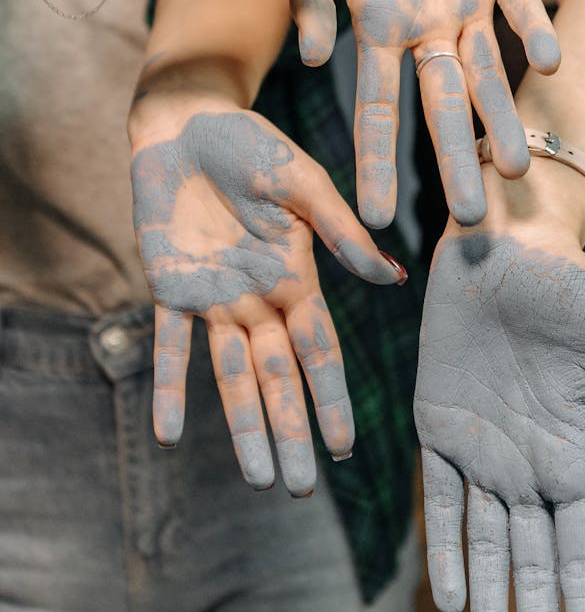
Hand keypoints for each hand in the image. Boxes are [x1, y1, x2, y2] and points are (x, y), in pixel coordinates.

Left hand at [131, 107, 406, 495]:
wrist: (187, 122)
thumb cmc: (252, 142)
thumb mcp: (302, 182)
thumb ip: (339, 231)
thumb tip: (390, 279)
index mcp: (296, 275)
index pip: (318, 350)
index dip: (329, 398)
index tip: (342, 447)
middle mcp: (259, 297)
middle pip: (277, 377)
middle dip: (289, 431)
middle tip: (297, 489)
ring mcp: (214, 297)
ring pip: (231, 375)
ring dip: (242, 426)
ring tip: (258, 480)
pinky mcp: (169, 287)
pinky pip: (167, 346)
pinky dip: (168, 387)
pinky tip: (170, 434)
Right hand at [289, 0, 559, 227]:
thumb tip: (307, 59)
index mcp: (378, 30)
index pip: (376, 109)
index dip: (377, 162)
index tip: (376, 220)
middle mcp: (425, 29)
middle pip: (441, 107)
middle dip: (455, 160)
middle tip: (472, 221)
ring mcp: (467, 1)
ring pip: (487, 73)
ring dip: (502, 117)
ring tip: (517, 169)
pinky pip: (520, 5)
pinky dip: (534, 32)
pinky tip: (550, 67)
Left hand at [416, 224, 584, 611]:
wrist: (505, 245)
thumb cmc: (575, 288)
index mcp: (573, 459)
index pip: (581, 563)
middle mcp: (526, 468)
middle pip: (533, 576)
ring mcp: (480, 451)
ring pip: (486, 553)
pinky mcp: (436, 425)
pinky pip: (442, 501)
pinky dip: (446, 549)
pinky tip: (453, 599)